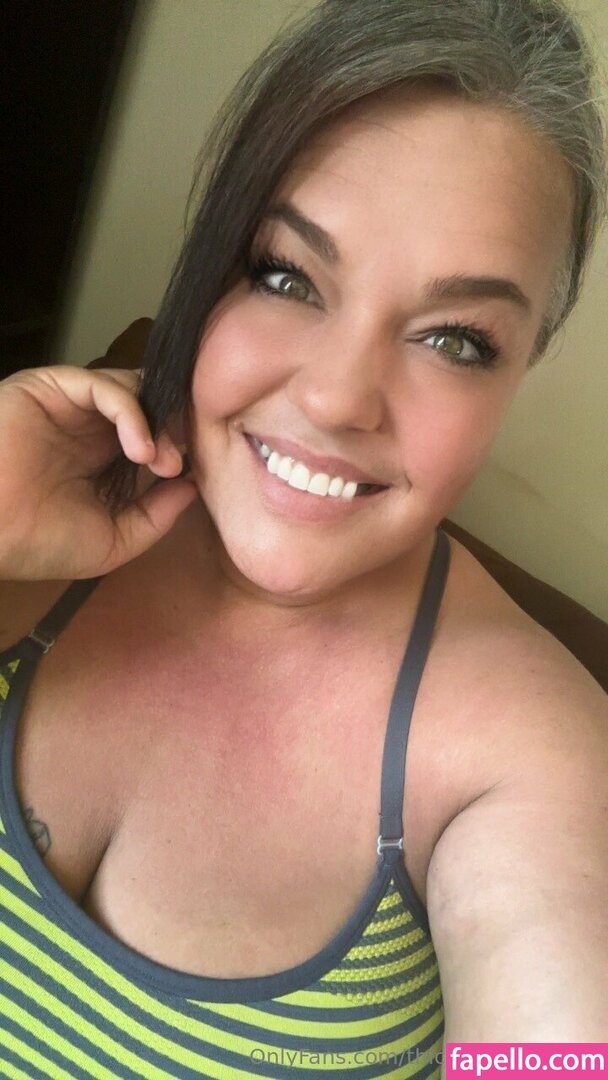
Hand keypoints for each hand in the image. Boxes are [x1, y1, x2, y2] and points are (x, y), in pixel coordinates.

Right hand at [0, 365, 197, 579]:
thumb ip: (155, 516)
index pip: (155, 434)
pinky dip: (132, 411)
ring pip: (133, 389)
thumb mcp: (112, 542)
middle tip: (178, 465)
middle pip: (150, 406)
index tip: (191, 475)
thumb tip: (193, 488)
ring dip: (157, 422)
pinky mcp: (52, 387)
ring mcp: (71, 405)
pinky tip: (140, 448)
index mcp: (101, 458)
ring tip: (161, 461)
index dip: (178, 447)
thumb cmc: (38, 543)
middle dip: (173, 431)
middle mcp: (88, 426)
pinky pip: (104, 385)